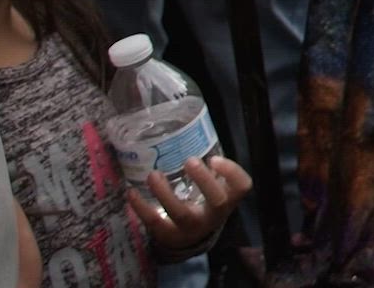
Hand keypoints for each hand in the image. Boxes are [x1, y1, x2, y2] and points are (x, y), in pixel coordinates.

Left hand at [126, 156, 253, 252]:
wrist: (190, 240)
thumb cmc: (203, 203)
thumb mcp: (213, 189)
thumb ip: (209, 170)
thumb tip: (190, 134)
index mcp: (228, 198)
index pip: (241, 186)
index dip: (232, 172)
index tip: (214, 158)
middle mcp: (213, 214)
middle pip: (216, 200)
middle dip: (204, 180)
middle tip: (189, 160)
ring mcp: (191, 227)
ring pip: (180, 212)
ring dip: (165, 193)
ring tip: (153, 174)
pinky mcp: (169, 235)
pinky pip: (155, 222)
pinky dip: (142, 206)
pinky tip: (131, 192)